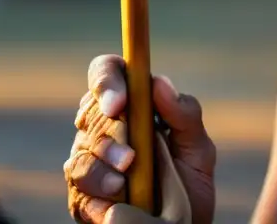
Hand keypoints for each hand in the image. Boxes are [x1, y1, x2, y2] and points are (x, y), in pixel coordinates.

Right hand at [64, 55, 215, 223]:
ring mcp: (89, 160)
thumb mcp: (198, 150)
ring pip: (80, 154)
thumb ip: (185, 115)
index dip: (106, 81)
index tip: (117, 104)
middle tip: (130, 159)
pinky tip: (114, 205)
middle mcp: (104, 128)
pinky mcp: (82, 196)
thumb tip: (160, 83)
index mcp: (131, 105)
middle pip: (91, 114)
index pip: (107, 72)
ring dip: (100, 168)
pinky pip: (78, 190)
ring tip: (122, 184)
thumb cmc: (188, 184)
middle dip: (110, 136)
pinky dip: (96, 197)